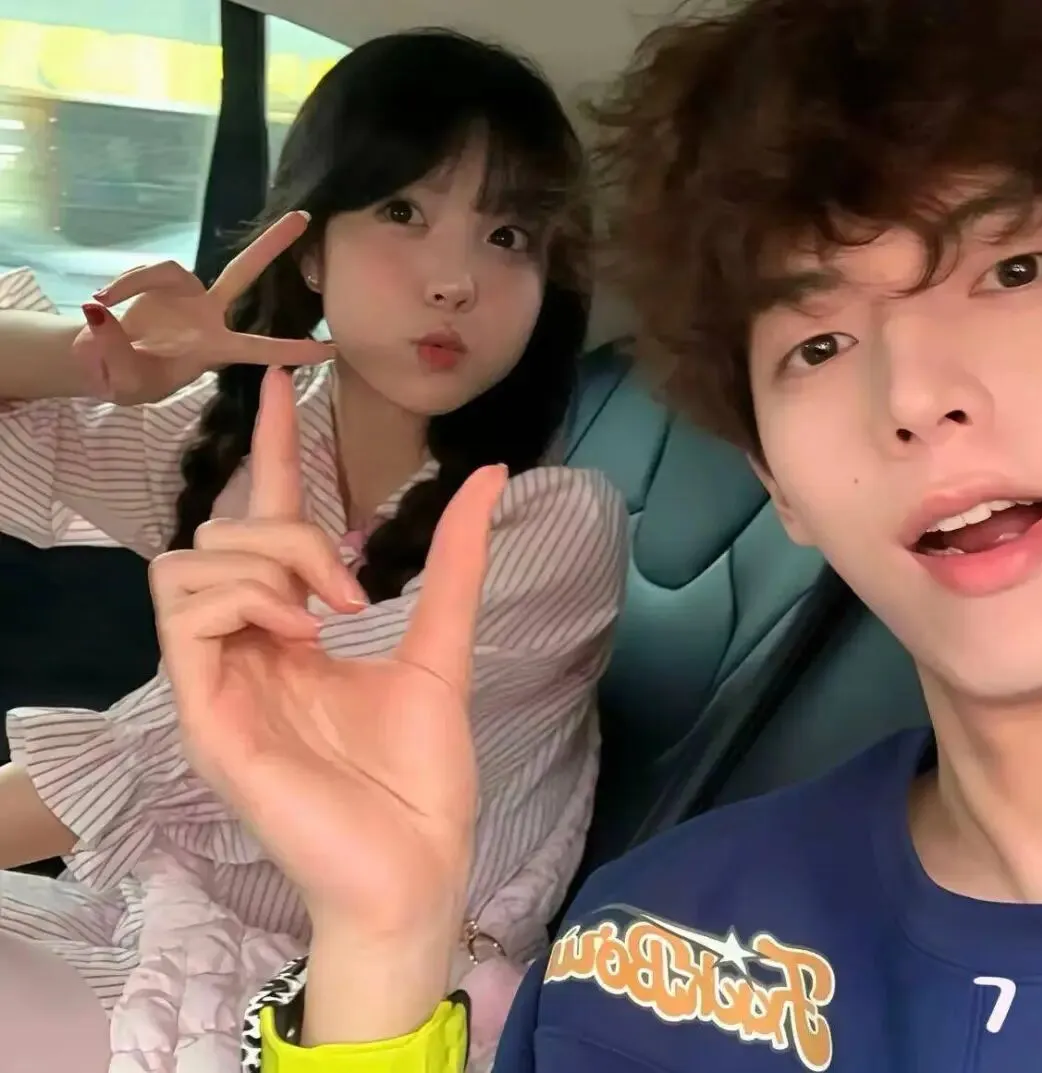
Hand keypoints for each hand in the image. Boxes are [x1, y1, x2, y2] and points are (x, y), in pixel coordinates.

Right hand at [74, 212, 333, 403]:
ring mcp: (188, 297)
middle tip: (304, 216)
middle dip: (272, 245)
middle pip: (243, 273)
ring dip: (135, 283)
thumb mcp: (120, 379)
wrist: (99, 363)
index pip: (260, 350)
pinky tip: (101, 302)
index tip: (332, 350)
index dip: (294, 350)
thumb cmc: (122, 379)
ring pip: (173, 269)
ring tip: (102, 306)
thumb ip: (110, 347)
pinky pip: (147, 270)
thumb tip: (98, 309)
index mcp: (211, 351)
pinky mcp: (163, 283)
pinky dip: (123, 283)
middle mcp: (208, 319)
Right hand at [149, 368, 506, 941]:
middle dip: (291, 528)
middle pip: (221, 531)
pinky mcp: (203, 713)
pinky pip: (185, 614)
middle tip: (355, 588)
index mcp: (294, 630)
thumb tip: (490, 474)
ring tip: (328, 614)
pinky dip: (246, 599)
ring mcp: (219, 680)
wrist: (417, 864)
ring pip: (189, 562)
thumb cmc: (421, 775)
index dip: (271, 448)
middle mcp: (247, 647)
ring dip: (269, 563)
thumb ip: (454, 565)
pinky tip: (301, 632)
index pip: (262, 519)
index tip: (286, 382)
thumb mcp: (441, 648)